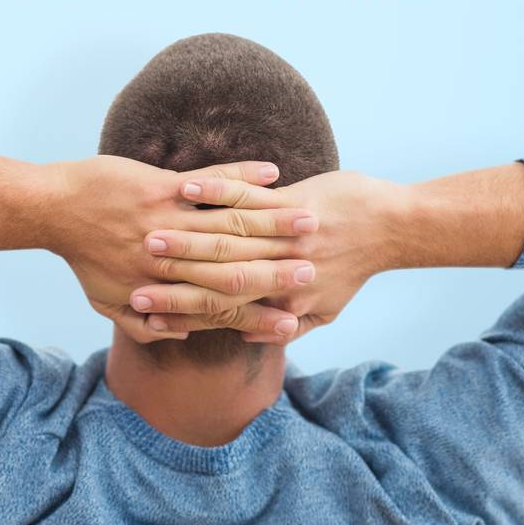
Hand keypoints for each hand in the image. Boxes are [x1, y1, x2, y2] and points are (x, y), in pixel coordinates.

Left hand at [40, 156, 318, 345]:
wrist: (54, 209)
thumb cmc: (82, 256)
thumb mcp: (109, 301)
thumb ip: (145, 325)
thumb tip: (180, 335)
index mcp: (162, 290)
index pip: (220, 309)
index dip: (256, 317)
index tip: (291, 323)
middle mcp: (171, 259)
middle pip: (237, 268)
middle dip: (279, 270)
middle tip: (316, 271)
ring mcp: (169, 220)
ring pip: (232, 224)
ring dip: (275, 221)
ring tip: (309, 220)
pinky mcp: (162, 187)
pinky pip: (213, 182)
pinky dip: (244, 177)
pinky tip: (273, 173)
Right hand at [124, 169, 405, 342]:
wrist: (391, 227)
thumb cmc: (355, 265)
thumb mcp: (327, 307)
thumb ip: (293, 324)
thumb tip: (256, 336)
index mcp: (281, 302)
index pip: (218, 309)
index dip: (176, 310)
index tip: (140, 308)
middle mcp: (278, 273)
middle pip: (212, 276)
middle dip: (168, 276)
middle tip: (132, 277)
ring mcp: (283, 235)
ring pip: (224, 236)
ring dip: (182, 235)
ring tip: (145, 233)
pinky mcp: (291, 202)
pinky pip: (246, 197)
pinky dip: (215, 191)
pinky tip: (185, 188)